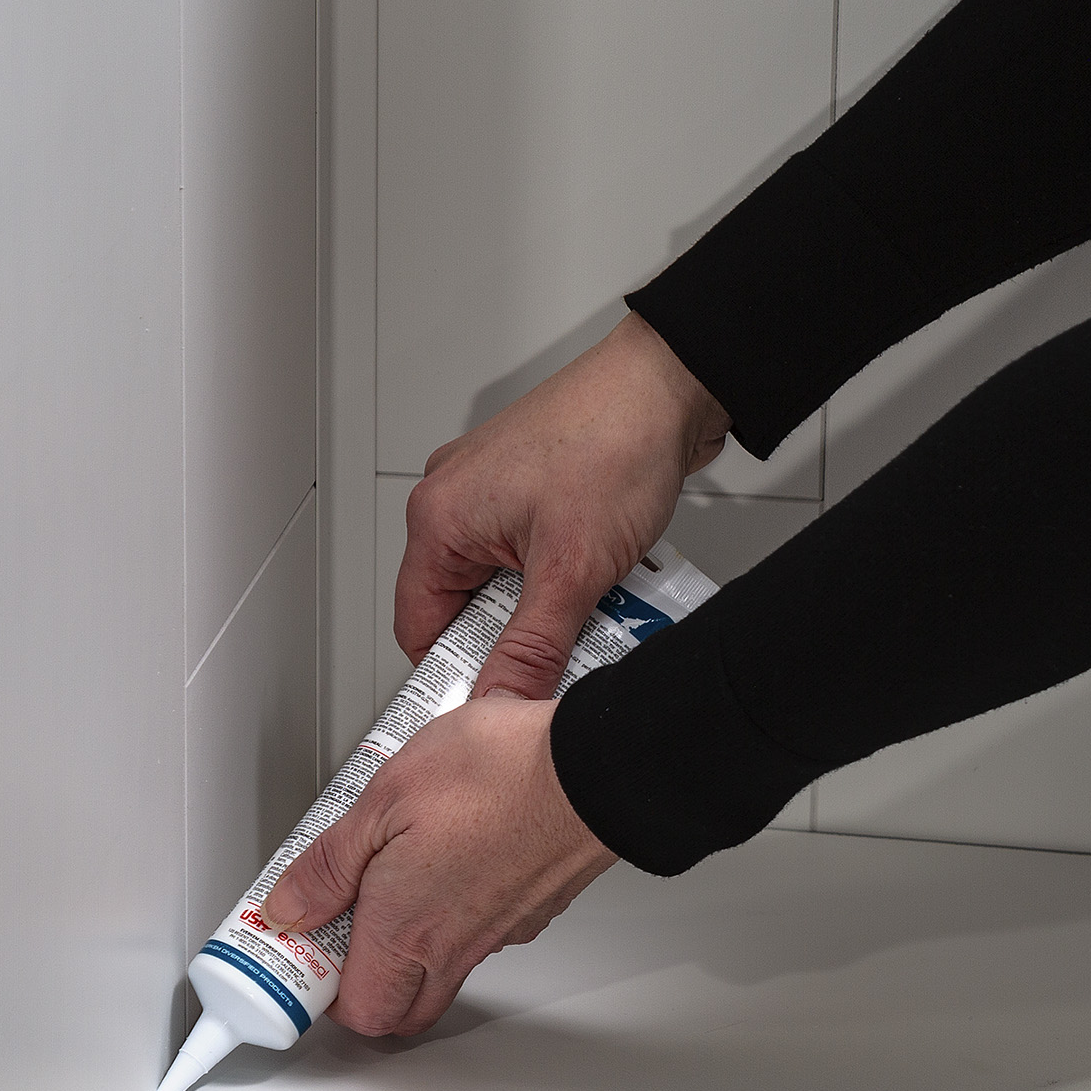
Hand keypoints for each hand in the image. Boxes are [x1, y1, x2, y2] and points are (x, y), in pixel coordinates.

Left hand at [258, 695, 614, 1036]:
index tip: (300, 950)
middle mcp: (454, 945)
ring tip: (388, 889)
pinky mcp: (530, 913)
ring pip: (440, 976)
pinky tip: (447, 866)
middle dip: (360, 989)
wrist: (593, 769)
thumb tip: (291, 906)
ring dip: (406, 954)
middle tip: (337, 933)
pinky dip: (453, 921)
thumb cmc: (501, 775)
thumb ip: (330, 864)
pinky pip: (479, 940)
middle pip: (398, 1012)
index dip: (317, 992)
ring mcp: (498, 934)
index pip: (354, 1010)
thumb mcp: (385, 798)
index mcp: (406, 928)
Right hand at [397, 311, 730, 697]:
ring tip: (591, 610)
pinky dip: (565, 581)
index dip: (453, 673)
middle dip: (514, 641)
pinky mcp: (532, 491)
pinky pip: (535, 560)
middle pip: (465, 609)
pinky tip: (603, 583)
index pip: (419, 627)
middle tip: (558, 658)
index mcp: (438, 518)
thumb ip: (532, 647)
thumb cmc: (613, 439)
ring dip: (547, 611)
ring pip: (507, 587)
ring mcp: (493, 493)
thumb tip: (500, 699)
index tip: (493, 706)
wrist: (670, 384)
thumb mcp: (571, 569)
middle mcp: (454, 500)